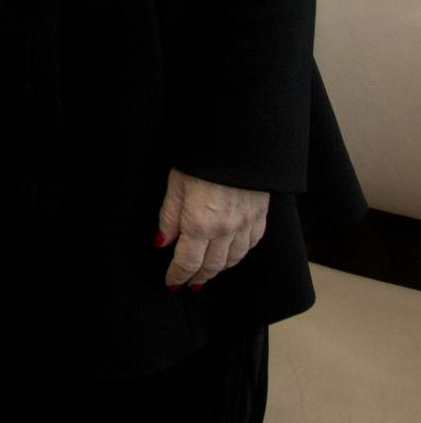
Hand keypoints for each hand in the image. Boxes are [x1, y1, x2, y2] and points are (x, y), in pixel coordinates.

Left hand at [156, 168, 268, 289]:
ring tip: (206, 273)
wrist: (240, 139)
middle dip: (197, 277)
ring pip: (232, 259)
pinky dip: (239, 254)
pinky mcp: (260, 215)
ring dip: (218, 269)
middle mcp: (225, 230)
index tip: (171, 283)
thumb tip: (162, 242)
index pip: (187, 262)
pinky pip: (251, 244)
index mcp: (200, 223)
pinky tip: (232, 254)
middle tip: (187, 283)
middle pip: (211, 266)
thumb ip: (170, 216)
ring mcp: (245, 224)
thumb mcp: (176, 183)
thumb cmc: (202, 158)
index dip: (177, 275)